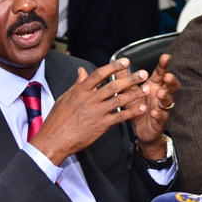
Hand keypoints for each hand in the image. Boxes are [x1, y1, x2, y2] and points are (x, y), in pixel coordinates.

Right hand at [30, 59, 152, 164]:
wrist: (54, 140)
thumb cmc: (57, 119)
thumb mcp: (65, 97)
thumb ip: (77, 84)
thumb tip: (82, 70)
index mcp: (80, 91)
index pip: (99, 74)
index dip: (113, 66)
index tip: (126, 61)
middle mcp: (90, 99)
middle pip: (113, 86)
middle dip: (130, 79)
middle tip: (143, 73)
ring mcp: (96, 112)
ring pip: (119, 100)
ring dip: (134, 94)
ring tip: (146, 89)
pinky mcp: (101, 125)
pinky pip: (119, 117)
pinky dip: (131, 112)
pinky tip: (140, 108)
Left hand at [115, 54, 179, 159]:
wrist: (141, 129)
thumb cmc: (137, 107)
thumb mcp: (129, 92)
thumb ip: (125, 78)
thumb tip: (119, 63)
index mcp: (154, 86)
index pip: (160, 74)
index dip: (164, 66)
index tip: (166, 57)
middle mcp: (160, 95)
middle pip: (170, 86)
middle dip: (171, 80)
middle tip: (168, 76)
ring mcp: (162, 107)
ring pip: (168, 100)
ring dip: (165, 97)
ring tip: (160, 94)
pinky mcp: (160, 120)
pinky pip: (162, 116)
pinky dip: (159, 114)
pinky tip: (156, 112)